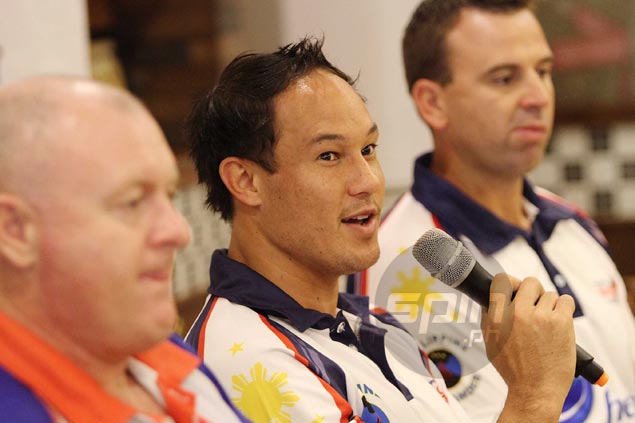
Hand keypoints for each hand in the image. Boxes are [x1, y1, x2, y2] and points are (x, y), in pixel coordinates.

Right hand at [482, 274, 575, 421]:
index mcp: (498, 317)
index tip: (515, 289)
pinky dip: (564, 309)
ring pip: (549, 294)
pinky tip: (560, 321)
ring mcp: (541, 316)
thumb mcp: (490, 342)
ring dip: (549, 306)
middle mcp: (518, 313)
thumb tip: (492, 299)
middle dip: (533, 292)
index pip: (502, 281)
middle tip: (534, 306)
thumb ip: (489, 318)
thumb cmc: (513, 369)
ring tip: (547, 324)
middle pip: (530, 282)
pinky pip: (566, 301)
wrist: (535, 389)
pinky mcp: (561, 322)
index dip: (510, 283)